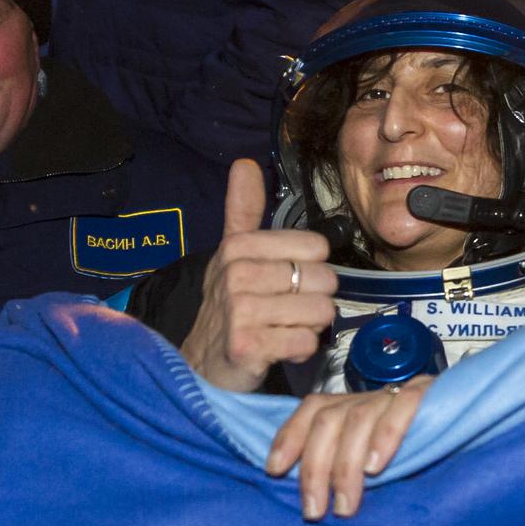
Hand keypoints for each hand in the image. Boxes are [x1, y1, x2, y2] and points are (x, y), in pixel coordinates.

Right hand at [181, 158, 336, 391]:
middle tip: (289, 309)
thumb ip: (243, 209)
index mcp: (238, 247)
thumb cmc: (230, 305)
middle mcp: (236, 274)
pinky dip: (302, 349)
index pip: (314, 246)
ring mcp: (240, 311)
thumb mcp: (232, 253)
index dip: (312, 267)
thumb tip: (244, 163)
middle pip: (322, 279)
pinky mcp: (248, 346)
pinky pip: (306, 342)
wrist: (202, 362)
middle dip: (315, 300)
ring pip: (319, 311)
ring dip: (310, 326)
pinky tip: (282, 348)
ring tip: (285, 328)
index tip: (288, 279)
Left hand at [266, 375, 433, 520]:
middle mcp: (370, 396)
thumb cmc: (415, 454)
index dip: (289, 436)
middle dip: (315, 466)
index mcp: (352, 406)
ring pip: (359, 418)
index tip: (274, 470)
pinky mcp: (429, 394)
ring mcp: (398, 394)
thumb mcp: (371, 460)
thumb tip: (307, 494)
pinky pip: (403, 409)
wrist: (472, 418)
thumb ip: (344, 463)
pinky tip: (376, 467)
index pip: (312, 409)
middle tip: (314, 510)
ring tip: (345, 506)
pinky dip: (385, 436)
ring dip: (346, 465)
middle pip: (329, 419)